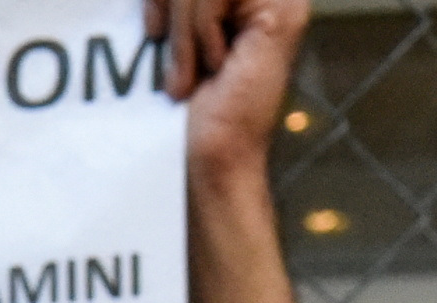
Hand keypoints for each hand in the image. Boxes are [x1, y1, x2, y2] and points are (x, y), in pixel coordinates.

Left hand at [151, 0, 312, 190]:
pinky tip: (215, 64)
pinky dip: (199, 31)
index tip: (152, 25)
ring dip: (183, 26)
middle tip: (159, 41)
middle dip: (169, 1)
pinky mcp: (284, 12)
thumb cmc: (185, 104)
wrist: (208, 154)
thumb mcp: (169, 28)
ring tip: (186, 70)